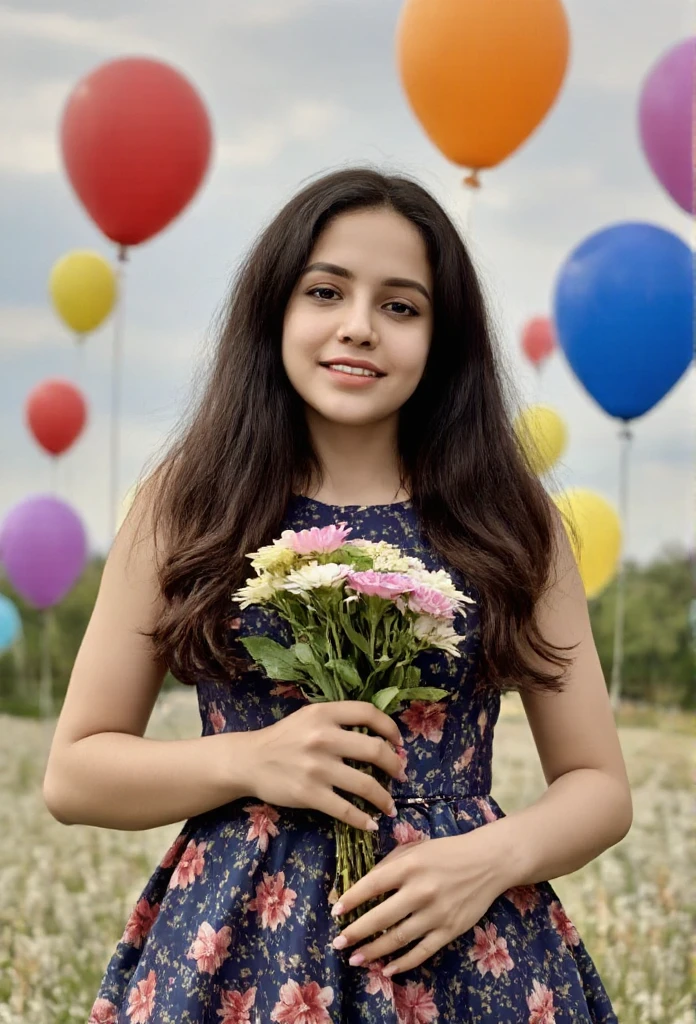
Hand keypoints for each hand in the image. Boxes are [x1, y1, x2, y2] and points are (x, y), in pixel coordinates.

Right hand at [247, 701, 404, 831]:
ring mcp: (317, 767)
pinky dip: (363, 820)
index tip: (398, 742)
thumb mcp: (309, 717)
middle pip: (375, 750)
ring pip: (365, 784)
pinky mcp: (309, 794)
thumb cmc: (283, 738)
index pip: (368, 713)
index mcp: (324, 714)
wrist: (249, 760)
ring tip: (390, 806)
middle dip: (396, 765)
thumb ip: (338, 720)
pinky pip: (345, 810)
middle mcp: (323, 738)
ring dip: (384, 798)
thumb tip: (378, 735)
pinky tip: (371, 824)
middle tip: (402, 775)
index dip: (390, 728)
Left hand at [329, 826, 507, 977]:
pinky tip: (387, 969)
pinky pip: (422, 952)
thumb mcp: (415, 848)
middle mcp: (421, 890)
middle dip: (355, 932)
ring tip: (355, 959)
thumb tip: (363, 884)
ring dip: (373, 952)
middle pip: (381, 917)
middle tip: (338, 943)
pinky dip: (403, 963)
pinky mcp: (450, 930)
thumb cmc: (446, 852)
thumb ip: (389, 864)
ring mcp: (436, 913)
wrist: (488, 862)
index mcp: (410, 866)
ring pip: (398, 939)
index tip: (336, 912)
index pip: (372, 885)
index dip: (352, 899)